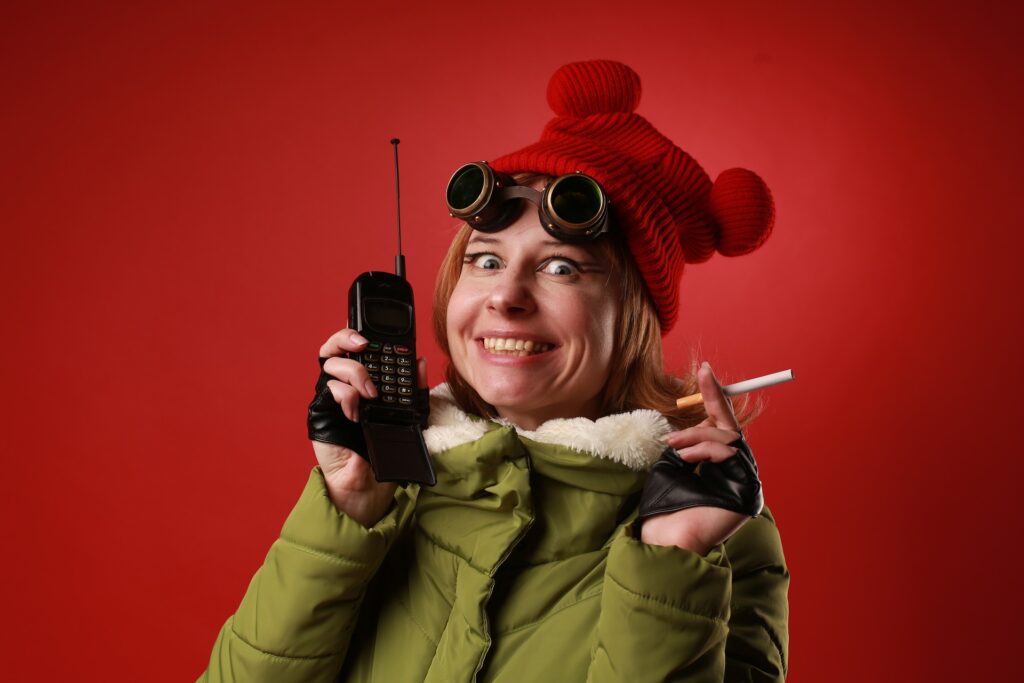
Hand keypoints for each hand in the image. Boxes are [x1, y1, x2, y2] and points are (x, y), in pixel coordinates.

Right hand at [308, 329, 427, 526]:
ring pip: (330, 365)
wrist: (370, 483)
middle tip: (363, 345)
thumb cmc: (386, 448)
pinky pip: (327, 391)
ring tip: (370, 393)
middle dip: (346, 338)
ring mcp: (330, 398)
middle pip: (334, 347)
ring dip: (353, 372)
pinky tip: (356, 412)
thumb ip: (415, 389)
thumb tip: (419, 362)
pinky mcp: (320, 413)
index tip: (375, 335)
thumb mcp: (410, 415)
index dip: (359, 334)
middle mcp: (343, 384)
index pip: (355, 348)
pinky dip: (344, 396)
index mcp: (362, 380)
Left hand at [639, 362, 754, 554]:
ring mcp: (744, 483)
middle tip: (701, 375)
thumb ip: (689, 440)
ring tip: (675, 445)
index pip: (721, 427)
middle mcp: (735, 473)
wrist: (665, 540)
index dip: (716, 398)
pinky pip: (732, 453)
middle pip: (732, 427)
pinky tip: (687, 459)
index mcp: (718, 468)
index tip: (705, 370)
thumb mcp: (672, 463)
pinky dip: (707, 450)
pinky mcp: (748, 491)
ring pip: (729, 437)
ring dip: (698, 434)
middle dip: (713, 400)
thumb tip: (700, 411)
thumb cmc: (664, 507)